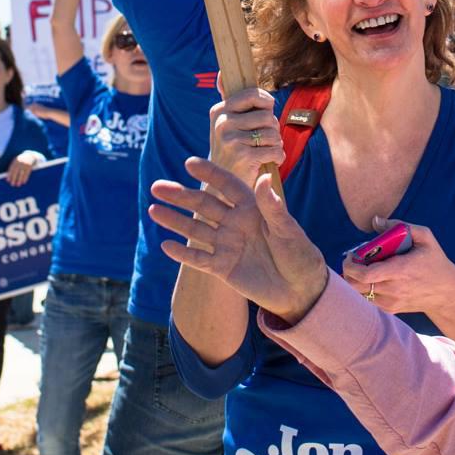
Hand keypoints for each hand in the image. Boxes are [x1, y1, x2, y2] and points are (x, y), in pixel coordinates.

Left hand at [7, 150, 44, 185]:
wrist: (31, 155)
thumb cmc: (22, 160)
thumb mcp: (17, 161)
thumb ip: (13, 167)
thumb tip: (9, 176)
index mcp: (15, 160)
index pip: (11, 168)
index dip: (9, 175)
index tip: (8, 181)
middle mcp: (20, 162)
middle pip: (16, 171)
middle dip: (14, 178)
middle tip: (12, 184)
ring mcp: (25, 163)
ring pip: (21, 173)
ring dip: (19, 179)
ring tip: (18, 185)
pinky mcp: (30, 166)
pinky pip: (27, 173)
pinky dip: (25, 178)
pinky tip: (23, 182)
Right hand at [151, 155, 329, 319]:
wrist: (301, 291)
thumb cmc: (300, 256)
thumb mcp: (288, 231)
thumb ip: (273, 207)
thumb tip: (264, 178)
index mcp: (253, 208)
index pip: (227, 187)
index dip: (210, 175)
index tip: (190, 163)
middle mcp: (236, 223)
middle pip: (204, 206)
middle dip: (181, 196)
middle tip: (157, 186)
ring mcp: (227, 245)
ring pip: (196, 230)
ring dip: (175, 221)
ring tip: (153, 210)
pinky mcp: (223, 268)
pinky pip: (199, 259)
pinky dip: (183, 253)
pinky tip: (166, 245)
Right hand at [209, 79, 282, 179]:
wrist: (222, 185)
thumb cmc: (232, 149)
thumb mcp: (226, 123)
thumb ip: (228, 98)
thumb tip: (221, 72)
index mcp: (219, 110)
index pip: (255, 95)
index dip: (267, 105)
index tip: (265, 114)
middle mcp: (222, 122)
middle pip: (268, 115)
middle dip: (272, 129)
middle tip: (261, 140)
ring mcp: (231, 139)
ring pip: (274, 133)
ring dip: (275, 144)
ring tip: (262, 151)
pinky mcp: (243, 156)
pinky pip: (276, 150)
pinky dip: (277, 158)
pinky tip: (267, 162)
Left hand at [340, 221, 454, 316]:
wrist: (446, 293)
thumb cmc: (435, 262)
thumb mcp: (425, 237)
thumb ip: (400, 226)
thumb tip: (375, 220)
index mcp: (400, 270)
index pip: (365, 274)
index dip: (351, 265)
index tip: (351, 254)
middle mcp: (393, 289)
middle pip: (355, 286)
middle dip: (348, 271)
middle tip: (353, 260)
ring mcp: (391, 301)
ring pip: (358, 294)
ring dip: (354, 280)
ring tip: (362, 268)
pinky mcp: (390, 309)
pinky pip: (367, 300)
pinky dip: (363, 289)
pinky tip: (372, 279)